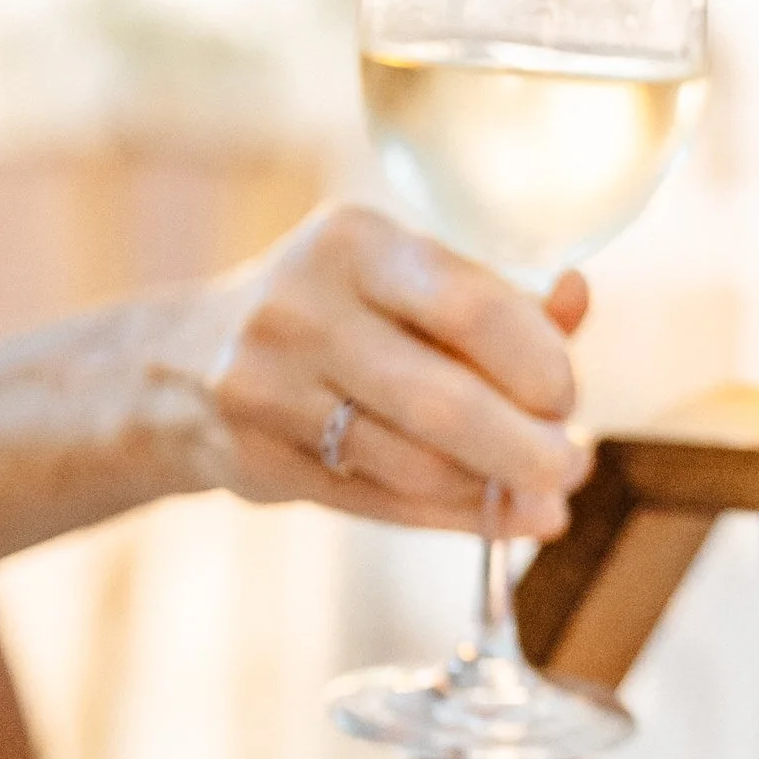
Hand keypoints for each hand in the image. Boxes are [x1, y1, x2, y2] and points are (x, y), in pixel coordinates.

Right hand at [175, 208, 592, 543]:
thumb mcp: (402, 279)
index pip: (471, 307)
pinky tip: (492, 516)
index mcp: (355, 242)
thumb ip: (497, 297)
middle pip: (444, 399)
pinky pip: (378, 501)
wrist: (180, 366)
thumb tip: (578, 298)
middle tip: (574, 464)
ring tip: (540, 495)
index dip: (540, 362)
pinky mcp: (258, 458)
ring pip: (413, 462)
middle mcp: (302, 308)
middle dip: (528, 446)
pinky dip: (448, 514)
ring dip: (493, 490)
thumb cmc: (334, 314)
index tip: (567, 395)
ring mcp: (269, 387)